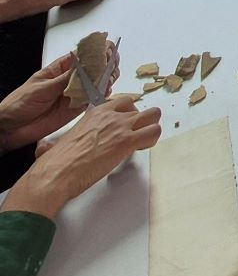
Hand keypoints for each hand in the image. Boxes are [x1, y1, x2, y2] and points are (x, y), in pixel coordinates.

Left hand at [0, 44, 119, 151]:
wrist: (12, 127)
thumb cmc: (19, 102)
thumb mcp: (41, 87)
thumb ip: (65, 80)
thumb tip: (85, 68)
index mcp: (61, 68)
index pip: (83, 54)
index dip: (97, 50)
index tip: (107, 50)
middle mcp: (71, 79)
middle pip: (96, 67)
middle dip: (107, 64)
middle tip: (111, 67)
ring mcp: (76, 92)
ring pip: (99, 82)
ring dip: (107, 79)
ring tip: (108, 80)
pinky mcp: (78, 107)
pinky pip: (94, 99)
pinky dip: (102, 95)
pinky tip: (104, 92)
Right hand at [1, 98, 161, 218]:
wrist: (56, 173)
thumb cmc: (56, 162)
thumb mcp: (60, 141)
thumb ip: (61, 141)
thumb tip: (46, 148)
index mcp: (95, 113)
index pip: (123, 102)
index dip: (127, 114)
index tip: (125, 126)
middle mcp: (110, 115)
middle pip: (140, 108)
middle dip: (142, 121)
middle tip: (136, 135)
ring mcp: (120, 126)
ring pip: (153, 115)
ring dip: (151, 128)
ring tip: (142, 142)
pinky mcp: (127, 141)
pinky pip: (153, 133)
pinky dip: (152, 140)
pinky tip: (141, 148)